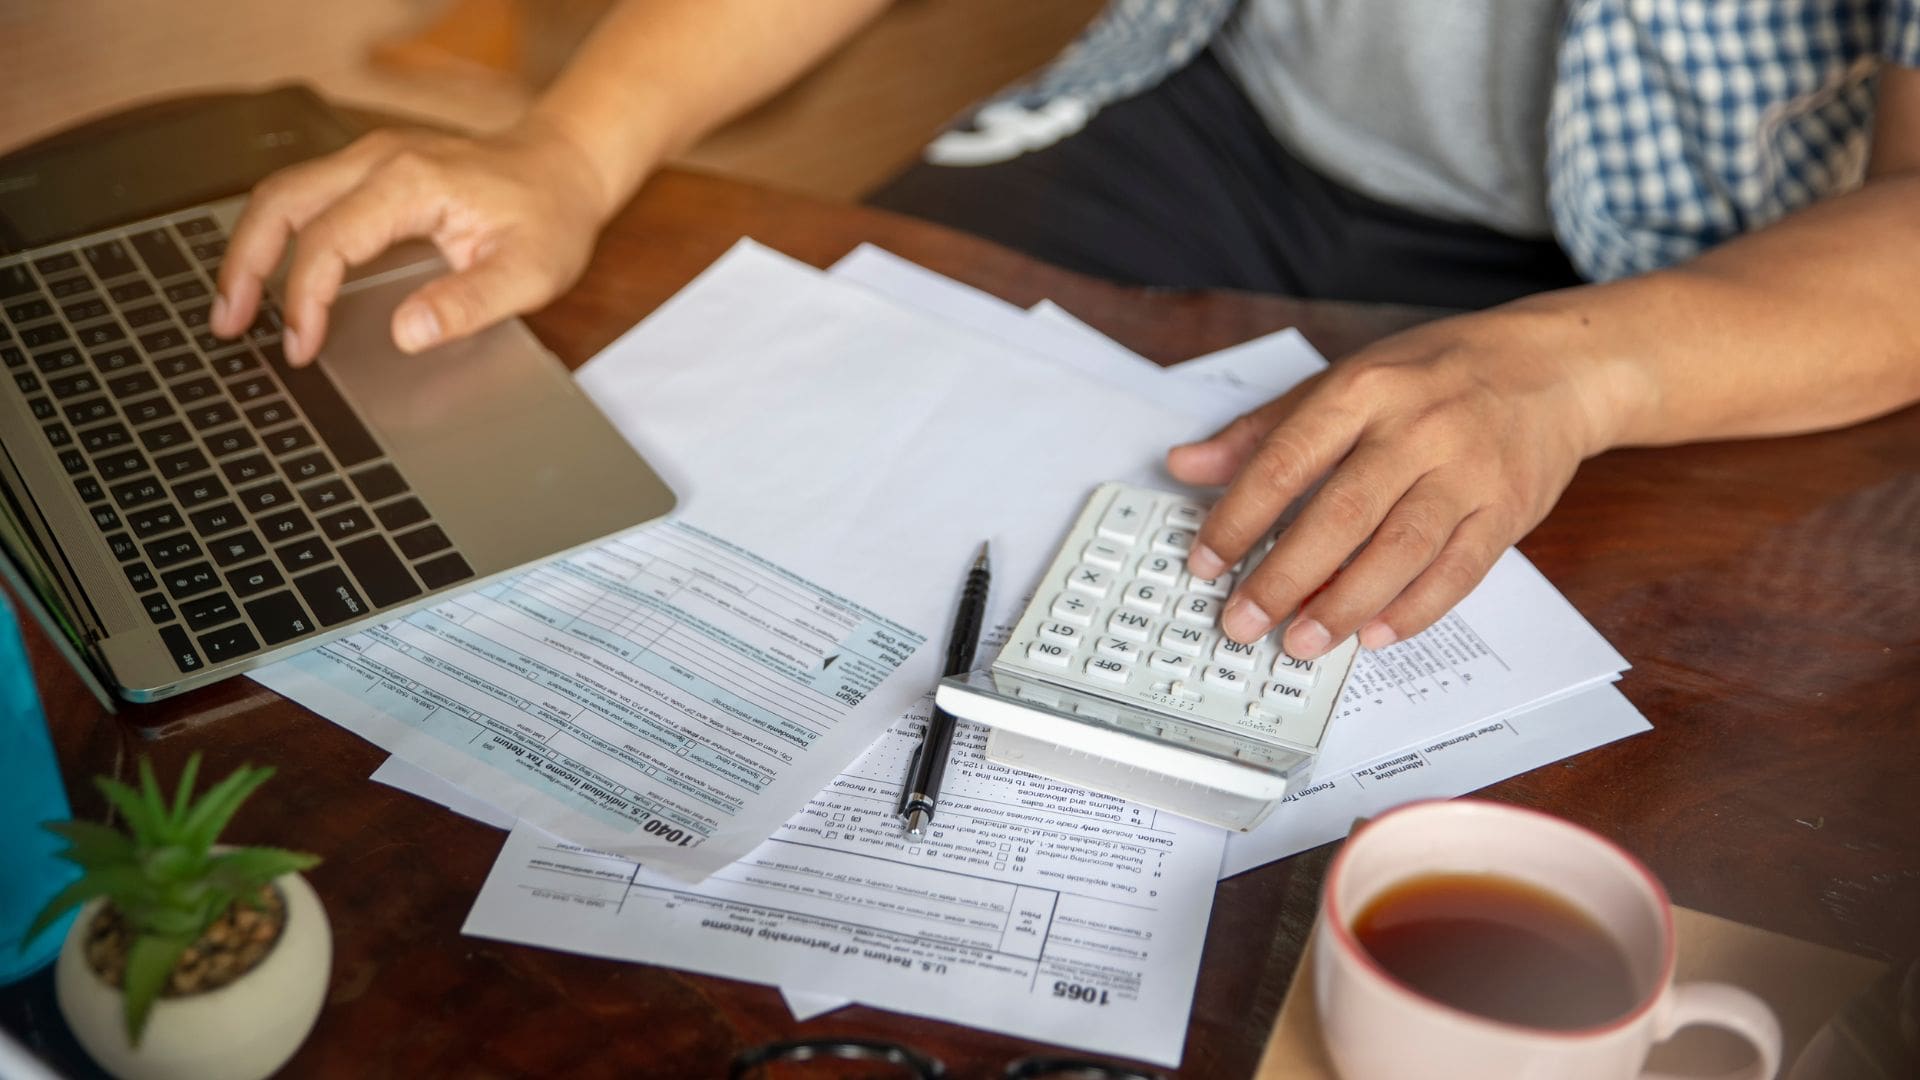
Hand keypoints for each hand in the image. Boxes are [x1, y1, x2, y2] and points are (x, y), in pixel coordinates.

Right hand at [212, 118, 614, 365]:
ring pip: (282, 193)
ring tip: (233, 306)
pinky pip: (306, 195)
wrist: (566, 168)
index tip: (302, 347)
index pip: (329, 241)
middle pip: (279, 202)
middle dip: (243, 264)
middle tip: (227, 323)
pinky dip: (277, 234)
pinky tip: (272, 273)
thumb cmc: (550, 216)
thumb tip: (406, 336)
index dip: (304, 299)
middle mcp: (380, 160)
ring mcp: (372, 159)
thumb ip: (467, 305)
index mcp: (411, 183)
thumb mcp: (529, 273)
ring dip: (251, 247)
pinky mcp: (373, 169)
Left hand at [1166, 308, 1629, 658]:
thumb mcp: (1345, 380)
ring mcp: (1468, 471)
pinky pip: (1458, 571)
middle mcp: (1416, 428)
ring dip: (1344, 604)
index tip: (1203, 561)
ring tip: (1301, 642)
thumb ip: (1263, 430)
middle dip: (1284, 577)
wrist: (1552, 365)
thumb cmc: (1434, 375)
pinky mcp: (1508, 510)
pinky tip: (1373, 635)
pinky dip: (1414, 609)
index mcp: (1364, 389)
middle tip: (1243, 622)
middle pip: (1341, 515)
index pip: (1285, 459)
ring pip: (1399, 550)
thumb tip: (1185, 465)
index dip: (1238, 516)